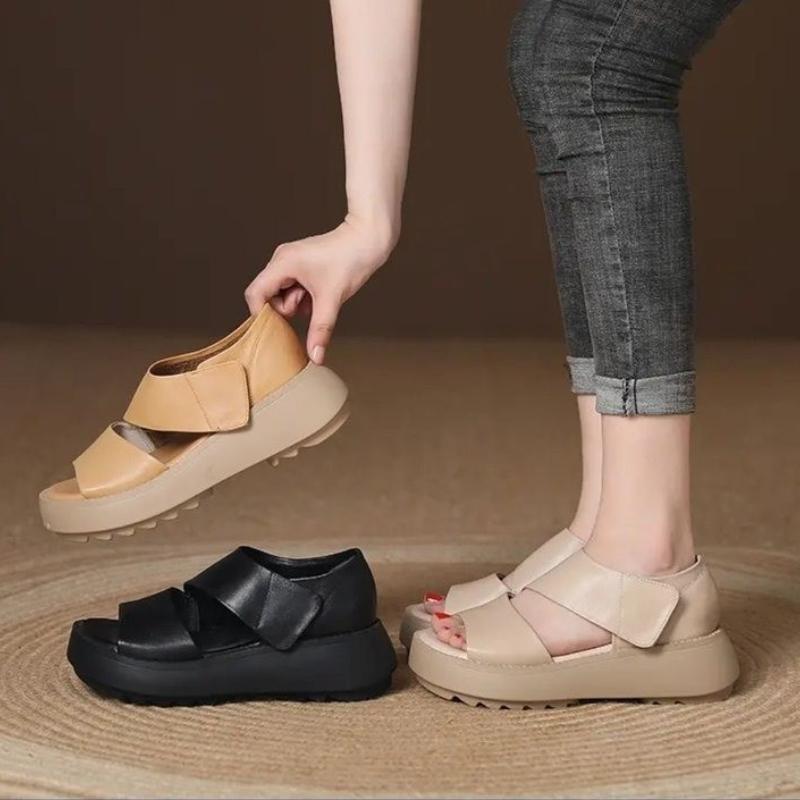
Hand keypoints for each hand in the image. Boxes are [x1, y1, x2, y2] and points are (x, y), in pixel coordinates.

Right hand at [245, 215, 395, 364]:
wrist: (368, 239)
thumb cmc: (350, 260)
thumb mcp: (333, 299)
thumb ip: (320, 329)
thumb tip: (315, 357)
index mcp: (283, 263)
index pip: (255, 294)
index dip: (262, 314)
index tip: (279, 328)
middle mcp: (282, 260)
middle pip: (268, 296)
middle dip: (287, 309)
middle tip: (309, 306)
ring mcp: (291, 262)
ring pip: (282, 294)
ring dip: (298, 303)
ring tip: (318, 297)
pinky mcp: (302, 265)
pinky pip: (294, 288)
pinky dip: (305, 297)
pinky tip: (320, 294)